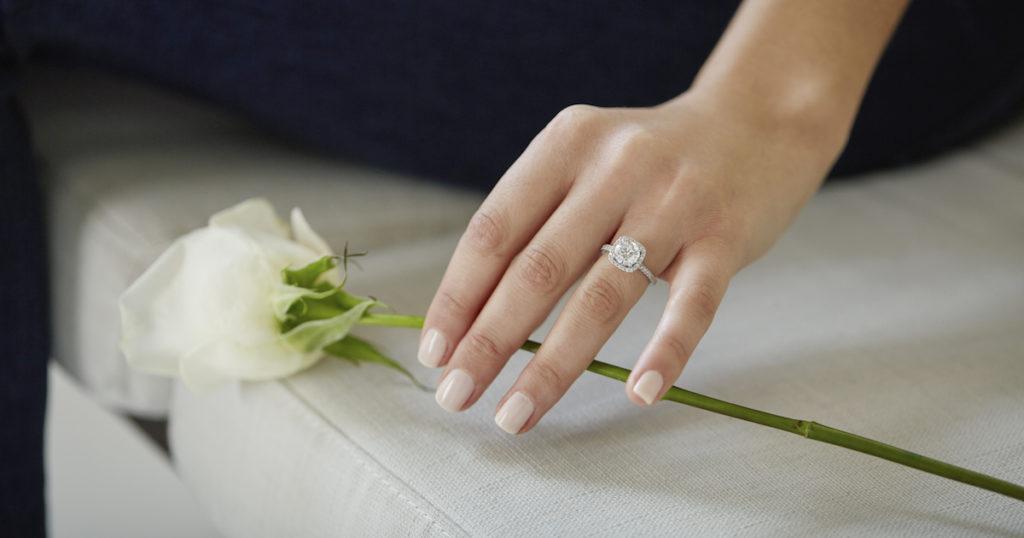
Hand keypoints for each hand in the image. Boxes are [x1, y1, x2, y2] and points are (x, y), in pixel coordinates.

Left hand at [419, 89, 845, 433]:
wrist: (758, 120)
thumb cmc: (652, 159)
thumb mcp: (586, 160)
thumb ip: (538, 219)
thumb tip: (471, 314)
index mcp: (566, 144)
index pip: (494, 229)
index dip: (458, 295)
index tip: (435, 353)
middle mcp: (615, 166)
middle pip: (538, 268)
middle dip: (489, 341)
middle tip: (457, 395)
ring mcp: (673, 202)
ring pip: (603, 296)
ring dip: (553, 365)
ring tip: (516, 414)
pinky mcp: (725, 237)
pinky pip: (692, 305)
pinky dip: (665, 353)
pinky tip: (639, 394)